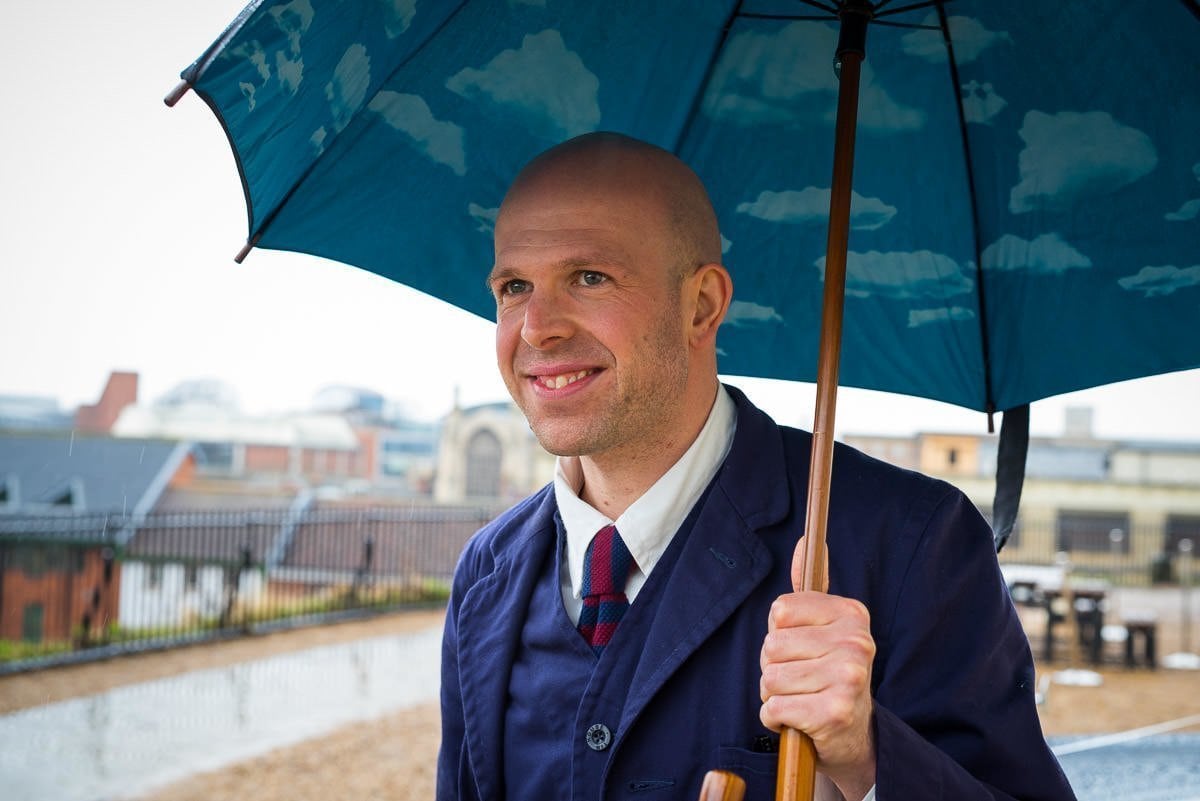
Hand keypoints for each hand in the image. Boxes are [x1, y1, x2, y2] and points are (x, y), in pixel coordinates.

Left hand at [759, 591, 876, 798]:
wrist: (855, 735)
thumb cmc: (828, 676)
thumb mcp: (824, 630)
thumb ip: (807, 592)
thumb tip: (804, 542)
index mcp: (852, 614)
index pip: (780, 611)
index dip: (779, 634)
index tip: (801, 649)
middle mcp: (856, 642)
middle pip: (771, 646)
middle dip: (773, 668)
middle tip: (801, 680)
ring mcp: (848, 678)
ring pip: (770, 679)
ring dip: (774, 695)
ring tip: (800, 698)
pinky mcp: (834, 713)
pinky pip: (773, 709)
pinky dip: (775, 719)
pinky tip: (798, 720)